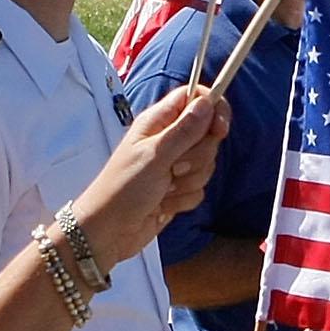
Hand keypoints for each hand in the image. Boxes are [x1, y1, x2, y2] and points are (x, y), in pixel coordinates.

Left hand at [76, 87, 227, 266]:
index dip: (213, 109)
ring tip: (164, 189)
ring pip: (207, 164)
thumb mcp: (155, 156)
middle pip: (207, 134)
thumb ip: (184, 130)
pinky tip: (163, 204)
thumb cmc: (122, 190)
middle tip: (174, 168)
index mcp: (158, 122)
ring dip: (190, 181)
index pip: (195, 98)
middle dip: (198, 156)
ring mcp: (173, 165)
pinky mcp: (178, 189)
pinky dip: (184, 199)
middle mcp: (167, 140)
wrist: (109, 232)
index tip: (220, 128)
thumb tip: (207, 102)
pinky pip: (200, 189)